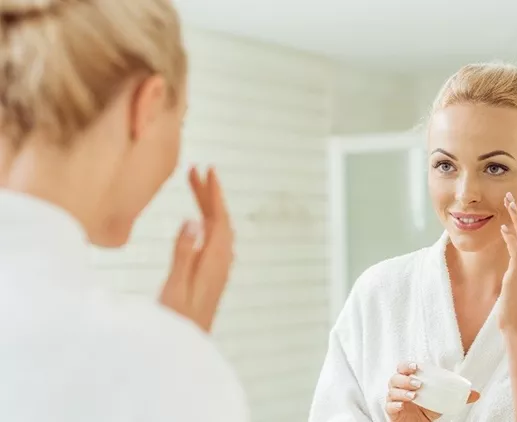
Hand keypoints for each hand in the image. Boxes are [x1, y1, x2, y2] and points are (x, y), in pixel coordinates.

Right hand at [159, 166, 234, 331]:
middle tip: (196, 172)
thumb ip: (185, 253)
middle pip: (219, 221)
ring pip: (218, 230)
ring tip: (196, 188)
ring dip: (208, 207)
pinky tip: (201, 222)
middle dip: (209, 195)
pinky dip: (208, 223)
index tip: (207, 171)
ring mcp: (217, 271)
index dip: (213, 194)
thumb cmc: (177, 322)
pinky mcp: (210, 277)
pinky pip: (215, 241)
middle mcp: (221, 263)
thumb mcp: (176, 286)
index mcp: (215, 262)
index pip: (219, 219)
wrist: (184, 351)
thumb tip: (195, 221)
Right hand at [386, 362, 480, 421]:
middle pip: (395, 377)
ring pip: (391, 390)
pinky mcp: (391, 411)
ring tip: (414, 396)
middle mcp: (399, 387)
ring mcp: (394, 399)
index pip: (403, 367)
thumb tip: (476, 394)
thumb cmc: (427, 408)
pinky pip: (388, 405)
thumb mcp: (442, 400)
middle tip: (418, 383)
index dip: (407, 365)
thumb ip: (457, 396)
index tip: (416, 366)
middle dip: (405, 379)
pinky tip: (402, 405)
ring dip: (401, 391)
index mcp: (409, 379)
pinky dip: (394, 404)